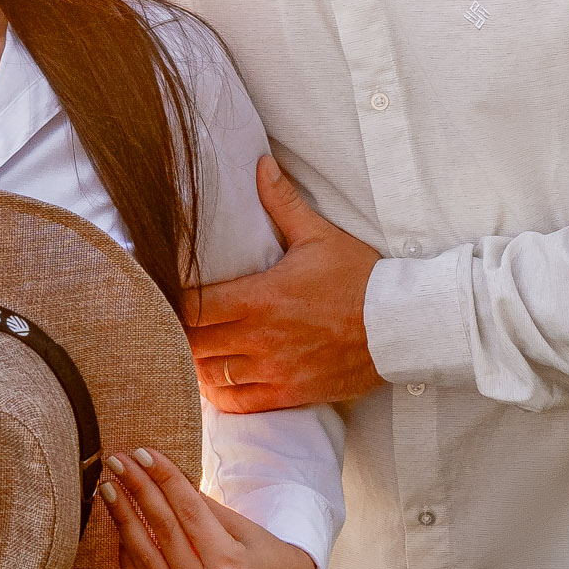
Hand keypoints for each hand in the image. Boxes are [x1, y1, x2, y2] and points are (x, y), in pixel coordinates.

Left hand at [100, 445, 317, 568]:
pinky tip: (121, 531)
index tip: (143, 453)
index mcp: (230, 565)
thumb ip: (201, 507)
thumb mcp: (242, 526)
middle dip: (138, 489)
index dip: (164, 477)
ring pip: (144, 558)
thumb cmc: (263, 557)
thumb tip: (160, 475)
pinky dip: (126, 560)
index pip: (188, 510)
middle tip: (119, 462)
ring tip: (109, 489)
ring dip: (123, 518)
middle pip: (162, 530)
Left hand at [188, 156, 383, 411]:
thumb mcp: (319, 235)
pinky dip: (221, 395)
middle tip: (174, 324)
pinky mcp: (289, 394)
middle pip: (193, 344)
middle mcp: (260, 338)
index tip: (167, 294)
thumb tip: (261, 164)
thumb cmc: (360, 278)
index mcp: (260, 297)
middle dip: (178, 334)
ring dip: (197, 364)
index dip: (172, 302)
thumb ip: (282, 202)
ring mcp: (274, 370)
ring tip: (193, 351)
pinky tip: (215, 382)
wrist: (400, 324)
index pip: (193, 306)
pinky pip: (239, 403)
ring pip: (211, 376)